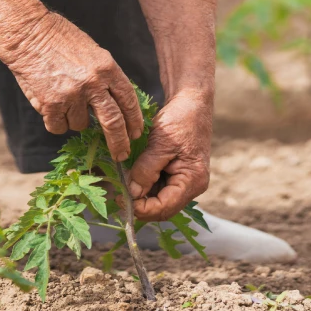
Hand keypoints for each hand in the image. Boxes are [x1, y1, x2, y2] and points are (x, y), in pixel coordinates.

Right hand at [0, 12, 143, 160]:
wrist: (28, 33)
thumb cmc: (59, 39)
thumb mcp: (92, 52)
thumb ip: (105, 77)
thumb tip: (116, 104)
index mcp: (107, 68)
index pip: (128, 100)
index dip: (134, 120)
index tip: (135, 133)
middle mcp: (93, 83)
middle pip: (113, 122)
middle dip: (119, 142)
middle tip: (122, 154)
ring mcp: (72, 95)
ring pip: (80, 125)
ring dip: (74, 119)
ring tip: (63, 99)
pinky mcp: (51, 105)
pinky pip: (58, 127)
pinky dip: (55, 122)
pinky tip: (50, 105)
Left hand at [128, 90, 211, 220]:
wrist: (191, 101)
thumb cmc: (180, 119)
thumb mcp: (161, 143)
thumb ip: (146, 170)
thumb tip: (132, 193)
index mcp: (193, 180)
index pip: (165, 207)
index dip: (142, 208)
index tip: (121, 199)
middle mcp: (192, 186)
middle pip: (162, 208)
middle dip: (140, 204)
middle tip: (117, 194)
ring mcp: (185, 181)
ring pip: (159, 199)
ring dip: (141, 195)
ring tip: (122, 185)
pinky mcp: (177, 174)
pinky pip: (159, 187)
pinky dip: (144, 185)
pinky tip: (131, 177)